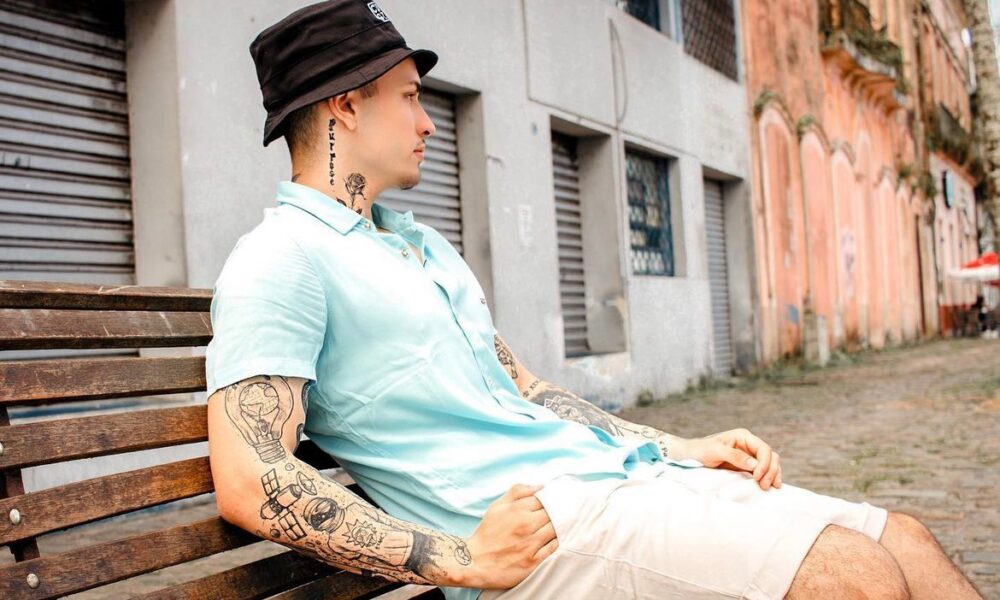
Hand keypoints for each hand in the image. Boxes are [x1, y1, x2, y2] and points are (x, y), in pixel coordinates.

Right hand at [458, 483, 558, 588]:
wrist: (475, 562)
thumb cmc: (487, 533)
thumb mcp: (497, 506)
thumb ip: (518, 492)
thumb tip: (540, 486)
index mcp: (517, 510)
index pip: (545, 499)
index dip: (553, 498)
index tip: (557, 499)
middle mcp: (526, 526)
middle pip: (554, 513)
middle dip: (560, 511)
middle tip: (564, 511)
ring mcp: (530, 544)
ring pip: (556, 529)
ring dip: (561, 525)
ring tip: (563, 524)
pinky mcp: (533, 561)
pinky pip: (554, 548)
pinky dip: (558, 541)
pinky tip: (556, 538)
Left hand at [664, 429, 782, 489]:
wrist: (690, 455)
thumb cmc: (701, 450)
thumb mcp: (716, 451)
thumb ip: (735, 456)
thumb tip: (754, 465)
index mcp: (744, 436)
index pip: (763, 449)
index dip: (764, 463)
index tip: (757, 477)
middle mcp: (749, 445)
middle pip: (770, 456)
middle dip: (771, 470)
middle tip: (764, 486)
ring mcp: (749, 456)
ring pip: (770, 463)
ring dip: (773, 475)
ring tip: (770, 488)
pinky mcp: (747, 466)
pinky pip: (763, 471)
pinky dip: (768, 477)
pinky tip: (771, 486)